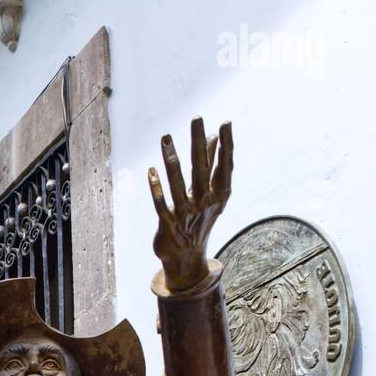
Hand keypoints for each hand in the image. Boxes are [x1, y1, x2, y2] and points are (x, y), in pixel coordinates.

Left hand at [148, 117, 232, 291]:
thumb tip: (214, 135)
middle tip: (196, 118)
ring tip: (165, 138)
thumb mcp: (210, 194)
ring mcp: (186, 214)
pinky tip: (150, 172)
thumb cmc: (199, 218)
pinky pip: (161, 205)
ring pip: (178, 184)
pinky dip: (156, 189)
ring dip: (171, 161)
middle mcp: (204, 203)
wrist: (187, 256)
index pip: (224, 166)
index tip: (225, 123)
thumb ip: (211, 164)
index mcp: (217, 195)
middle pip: (201, 169)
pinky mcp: (169, 225)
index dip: (225, 146)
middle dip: (198, 143)